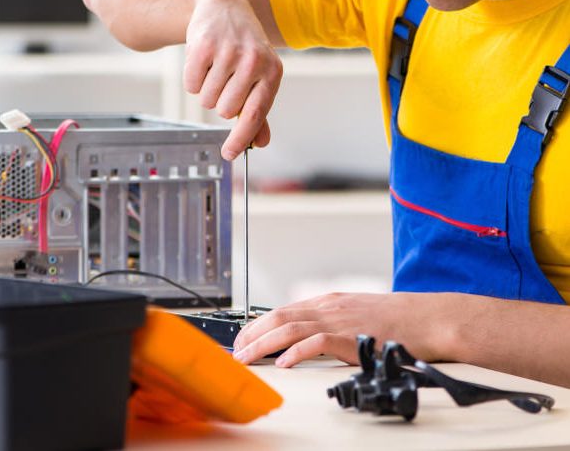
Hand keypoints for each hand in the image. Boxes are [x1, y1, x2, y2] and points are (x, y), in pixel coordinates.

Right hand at [184, 0, 282, 159]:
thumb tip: (261, 143)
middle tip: (225, 81)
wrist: (224, 7)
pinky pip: (191, 85)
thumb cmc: (244, 49)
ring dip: (207, 91)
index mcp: (272, 72)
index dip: (240, 138)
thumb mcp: (260, 75)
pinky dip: (193, 79)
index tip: (229, 155)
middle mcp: (253, 61)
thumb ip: (259, 110)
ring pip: (206, 100)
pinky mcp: (204, 46)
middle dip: (220, 102)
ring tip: (216, 68)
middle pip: (225, 111)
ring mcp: (228, 52)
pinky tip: (204, 60)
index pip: (255, 114)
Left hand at [232, 291, 458, 367]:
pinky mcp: (353, 337)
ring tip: (247, 358)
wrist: (429, 318)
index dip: (260, 324)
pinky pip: (317, 342)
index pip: (285, 310)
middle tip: (237, 351)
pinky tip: (283, 363)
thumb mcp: (358, 313)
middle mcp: (330, 307)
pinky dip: (296, 351)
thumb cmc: (398, 319)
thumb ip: (335, 321)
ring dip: (264, 344)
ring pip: (292, 327)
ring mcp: (340, 320)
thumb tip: (312, 337)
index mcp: (330, 302)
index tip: (244, 338)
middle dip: (254, 333)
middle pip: (281, 316)